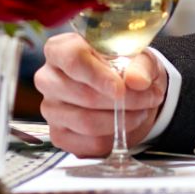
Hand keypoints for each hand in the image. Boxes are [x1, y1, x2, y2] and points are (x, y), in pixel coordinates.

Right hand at [35, 32, 166, 156]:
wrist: (125, 91)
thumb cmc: (125, 68)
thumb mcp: (139, 58)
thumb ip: (140, 66)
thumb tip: (137, 80)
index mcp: (60, 49)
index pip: (72, 60)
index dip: (98, 76)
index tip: (121, 89)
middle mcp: (48, 78)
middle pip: (83, 95)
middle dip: (122, 102)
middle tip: (146, 100)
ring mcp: (50, 108)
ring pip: (86, 122)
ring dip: (120, 121)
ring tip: (139, 112)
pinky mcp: (58, 134)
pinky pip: (87, 144)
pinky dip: (112, 139)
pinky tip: (122, 127)